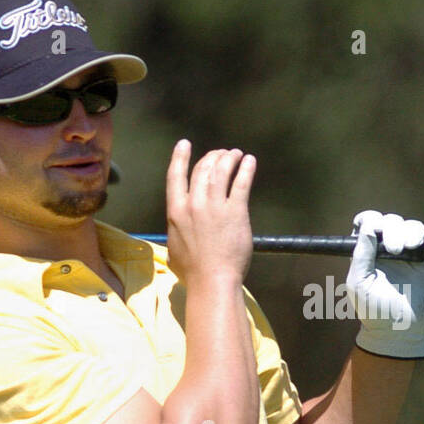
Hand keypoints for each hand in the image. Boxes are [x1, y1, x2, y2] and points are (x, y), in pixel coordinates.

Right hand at [165, 139, 255, 289]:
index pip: (175, 176)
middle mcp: (194, 204)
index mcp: (176, 212)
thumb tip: (176, 231)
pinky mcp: (236, 211)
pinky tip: (249, 162)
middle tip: (220, 154)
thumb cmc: (191, 272)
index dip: (180, 157)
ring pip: (221, 171)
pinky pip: (241, 183)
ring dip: (229, 158)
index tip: (184, 144)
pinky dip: (246, 169)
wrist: (212, 280)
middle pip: (202, 169)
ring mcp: (215, 207)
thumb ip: (175, 232)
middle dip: (212, 156)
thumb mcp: (173, 249)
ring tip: (236, 154)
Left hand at [346, 210, 423, 358]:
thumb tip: (368, 227)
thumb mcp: (359, 283)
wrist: (398, 332)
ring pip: (413, 227)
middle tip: (393, 251)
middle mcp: (387, 251)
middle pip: (391, 222)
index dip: (371, 220)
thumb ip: (361, 255)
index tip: (375, 229)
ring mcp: (409, 256)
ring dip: (411, 232)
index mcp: (367, 254)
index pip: (368, 224)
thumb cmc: (373, 311)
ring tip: (409, 249)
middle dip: (393, 230)